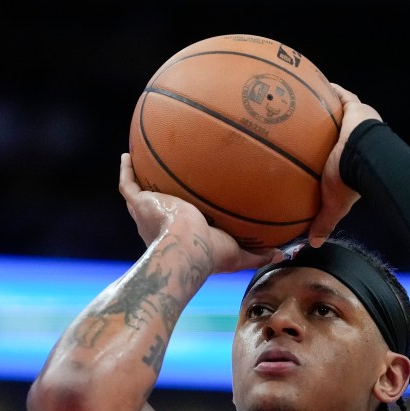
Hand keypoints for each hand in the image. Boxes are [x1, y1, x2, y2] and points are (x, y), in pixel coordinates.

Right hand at [118, 153, 280, 272]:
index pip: (181, 223)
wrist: (187, 249)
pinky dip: (126, 170)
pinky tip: (128, 155)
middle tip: (168, 182)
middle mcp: (161, 225)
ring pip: (140, 195)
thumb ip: (258, 253)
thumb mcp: (239, 254)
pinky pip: (127, 184)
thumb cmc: (210, 255)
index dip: (185, 213)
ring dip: (140, 180)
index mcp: (181, 236)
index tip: (191, 205)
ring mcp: (148, 214)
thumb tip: (282, 254)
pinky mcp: (140, 204)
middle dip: (161, 197)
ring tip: (142, 163)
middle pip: (159, 207)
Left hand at [308, 85, 382, 246]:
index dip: (327, 154)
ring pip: (338, 112)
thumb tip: (314, 244)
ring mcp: (354, 122)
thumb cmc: (349, 182)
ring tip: (304, 103)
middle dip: (324, 129)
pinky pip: (339, 95)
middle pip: (337, 132)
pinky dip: (327, 90)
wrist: (362, 158)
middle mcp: (353, 140)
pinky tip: (310, 83)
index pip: (338, 156)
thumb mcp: (333, 205)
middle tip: (306, 127)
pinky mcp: (354, 107)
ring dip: (324, 108)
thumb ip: (324, 222)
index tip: (312, 154)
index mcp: (350, 162)